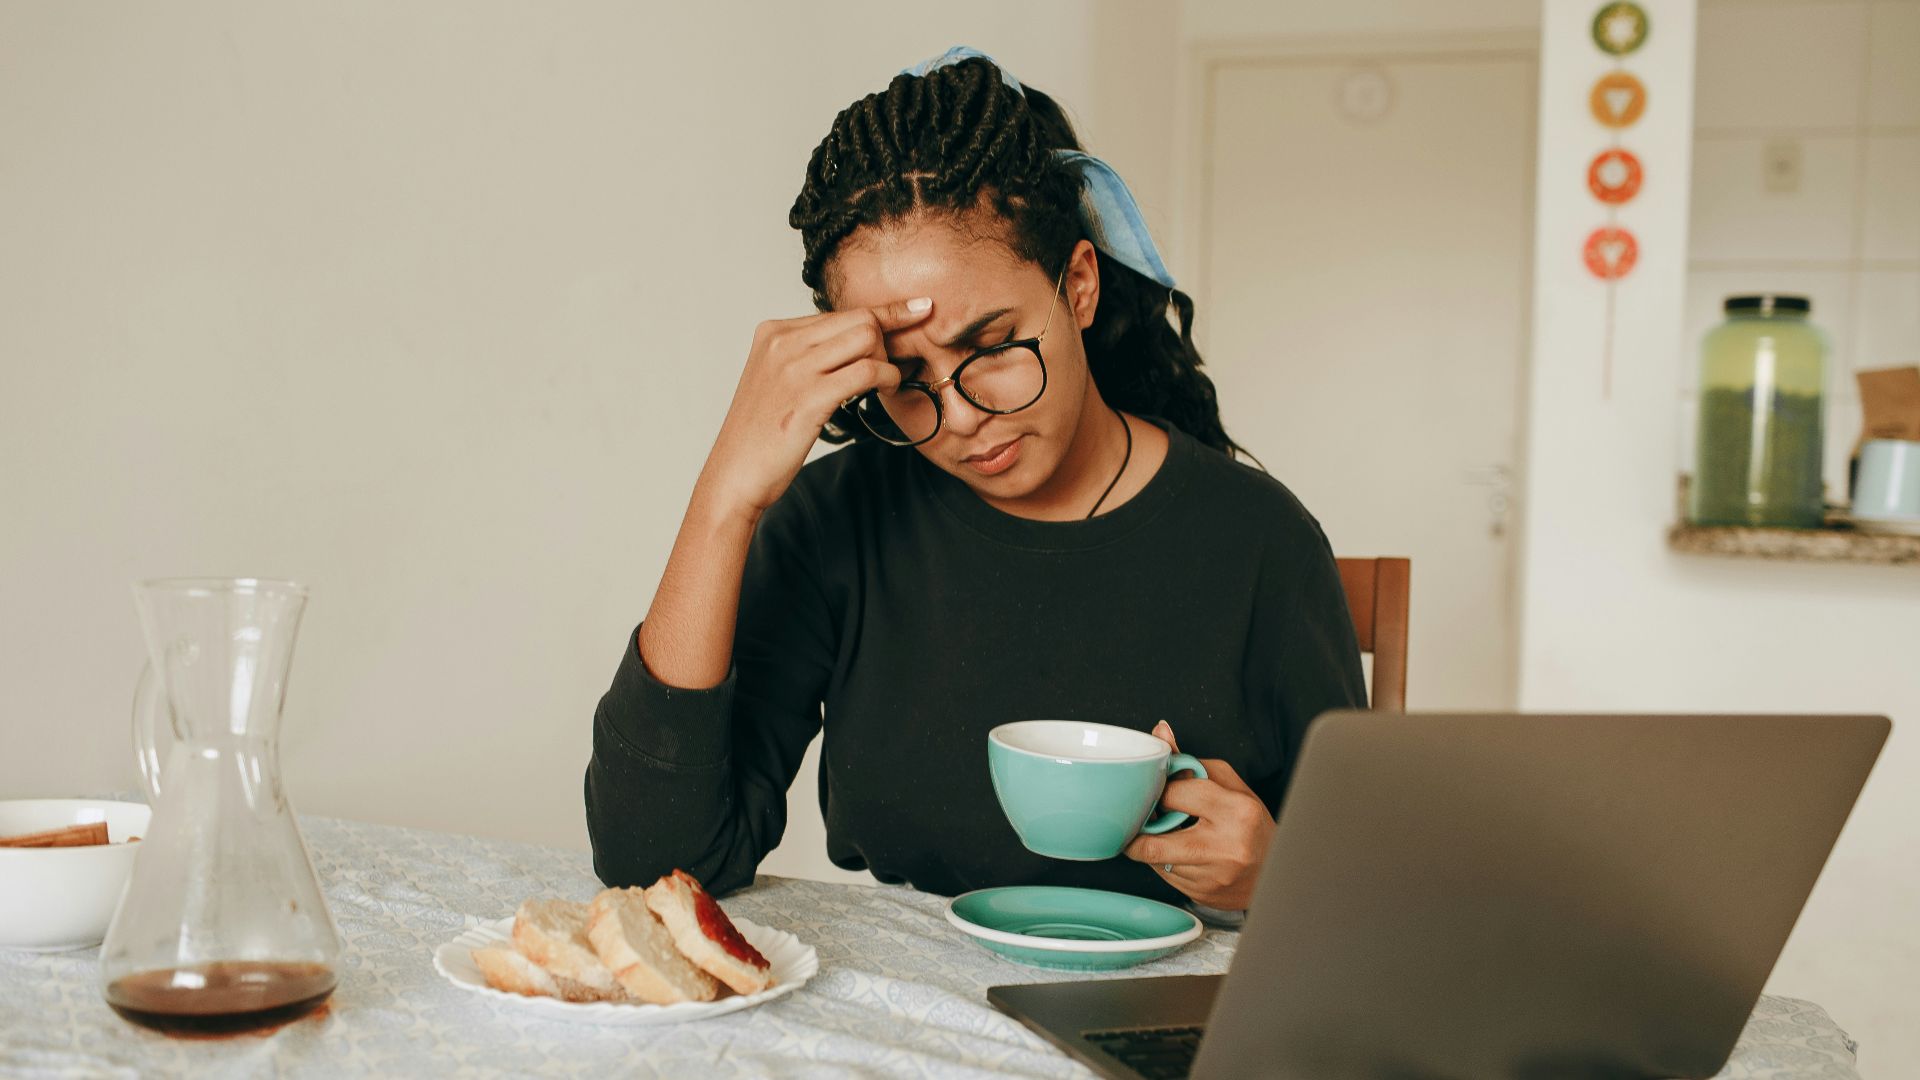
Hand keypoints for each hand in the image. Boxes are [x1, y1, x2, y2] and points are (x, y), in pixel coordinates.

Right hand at [697, 297, 934, 517]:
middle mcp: (782, 342)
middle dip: (887, 339)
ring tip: (886, 382)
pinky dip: (888, 377)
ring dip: (888, 359)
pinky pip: (867, 370)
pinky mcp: (810, 396)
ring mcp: (795, 367)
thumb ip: (807, 354)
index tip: (919, 308)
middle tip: (890, 367)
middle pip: (859, 318)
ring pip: (867, 337)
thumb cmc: (761, 433)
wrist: (735, 473)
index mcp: (774, 332)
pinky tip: (887, 389)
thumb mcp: (776, 378)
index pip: (841, 311)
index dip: (884, 314)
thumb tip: (856, 341)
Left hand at [1123, 722, 1273, 910]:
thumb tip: (1159, 733)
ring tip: (1171, 834)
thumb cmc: (1251, 824)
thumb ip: (1191, 762)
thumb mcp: (1229, 785)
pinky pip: (1165, 877)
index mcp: (1237, 811)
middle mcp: (1226, 848)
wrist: (1276, 872)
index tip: (1162, 791)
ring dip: (1152, 845)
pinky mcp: (1203, 894)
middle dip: (1139, 829)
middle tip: (1143, 818)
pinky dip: (1165, 863)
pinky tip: (1182, 854)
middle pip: (1152, 842)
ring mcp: (1213, 877)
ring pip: (1155, 860)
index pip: (1174, 795)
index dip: (1161, 791)